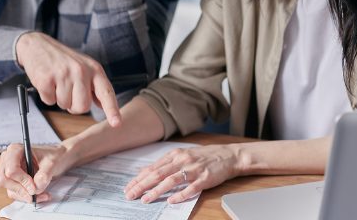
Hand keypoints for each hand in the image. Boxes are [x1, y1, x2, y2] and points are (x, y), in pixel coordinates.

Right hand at [0, 143, 76, 202]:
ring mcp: (8, 171)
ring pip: (10, 189)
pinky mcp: (13, 181)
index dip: (22, 180)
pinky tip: (40, 195)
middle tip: (36, 193)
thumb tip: (35, 188)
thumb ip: (44, 175)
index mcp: (15, 150)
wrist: (57, 159)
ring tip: (44, 194)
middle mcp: (8, 160)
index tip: (34, 187)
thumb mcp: (52, 163)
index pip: (11, 169)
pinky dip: (27, 197)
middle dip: (21, 189)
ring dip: (26, 196)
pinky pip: (15, 194)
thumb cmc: (53, 156)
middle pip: (4, 180)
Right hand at [16, 32, 120, 126]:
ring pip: (65, 105)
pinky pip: (49, 101)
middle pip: (82, 107)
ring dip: (59, 99)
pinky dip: (47, 96)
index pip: (106, 92)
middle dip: (74, 106)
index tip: (117, 123)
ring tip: (57, 82)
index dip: (112, 110)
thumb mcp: (84, 67)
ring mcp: (63, 74)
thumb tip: (102, 105)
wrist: (37, 45)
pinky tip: (47, 82)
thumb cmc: (63, 60)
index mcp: (94, 69)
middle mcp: (81, 71)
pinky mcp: (46, 78)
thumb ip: (94, 86)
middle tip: (68, 91)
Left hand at [124, 144, 240, 203]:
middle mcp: (182, 160)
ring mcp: (193, 169)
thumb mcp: (182, 155)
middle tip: (130, 195)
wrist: (228, 155)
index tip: (128, 187)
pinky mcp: (204, 178)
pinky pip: (191, 188)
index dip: (139, 179)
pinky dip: (180, 195)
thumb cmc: (204, 157)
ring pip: (171, 180)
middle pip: (158, 174)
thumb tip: (144, 171)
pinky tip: (171, 201)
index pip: (152, 168)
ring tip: (146, 199)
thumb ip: (164, 163)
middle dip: (142, 185)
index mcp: (175, 155)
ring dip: (156, 190)